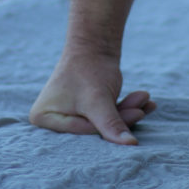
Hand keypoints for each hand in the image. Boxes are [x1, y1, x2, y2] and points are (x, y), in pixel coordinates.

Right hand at [29, 50, 155, 144]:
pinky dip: (125, 109)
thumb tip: (131, 145)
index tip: (136, 115)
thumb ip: (111, 124)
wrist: (94, 43)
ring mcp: (67, 116)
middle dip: (121, 118)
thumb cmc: (88, 67)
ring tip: (145, 100)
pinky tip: (144, 103)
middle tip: (143, 109)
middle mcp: (51, 120)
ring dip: (127, 112)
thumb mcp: (98, 99)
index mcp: (43, 118)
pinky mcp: (83, 112)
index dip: (108, 127)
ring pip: (102, 124)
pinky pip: (105, 117)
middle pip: (92, 130)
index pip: (81, 132)